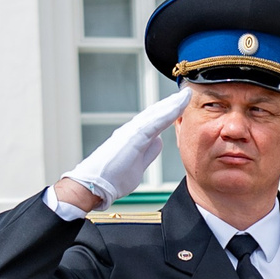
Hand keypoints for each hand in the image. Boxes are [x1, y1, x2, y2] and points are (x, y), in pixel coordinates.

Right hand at [55, 88, 189, 211]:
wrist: (94, 184)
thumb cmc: (112, 178)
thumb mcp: (138, 165)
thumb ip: (148, 152)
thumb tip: (158, 141)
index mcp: (134, 137)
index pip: (155, 121)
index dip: (168, 112)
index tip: (181, 105)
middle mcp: (132, 130)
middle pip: (156, 113)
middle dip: (171, 103)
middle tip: (185, 93)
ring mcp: (132, 131)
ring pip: (156, 113)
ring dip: (172, 103)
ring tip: (185, 95)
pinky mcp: (133, 137)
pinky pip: (155, 122)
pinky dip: (168, 113)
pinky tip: (178, 106)